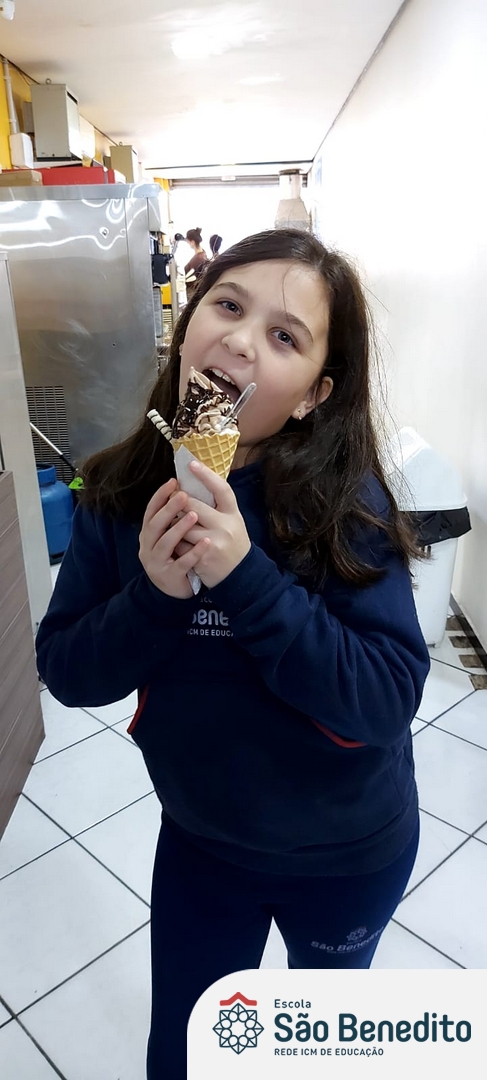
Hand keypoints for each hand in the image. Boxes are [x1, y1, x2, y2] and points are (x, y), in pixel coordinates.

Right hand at [139, 479, 209, 598]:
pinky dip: (193, 552)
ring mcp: (156, 562)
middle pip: (155, 524)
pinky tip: (206, 542)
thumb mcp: (169, 537)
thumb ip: (172, 519)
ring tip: (194, 516)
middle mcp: (148, 546)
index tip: (173, 481)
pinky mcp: (168, 576)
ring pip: (165, 543)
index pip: (151, 511)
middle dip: (169, 509)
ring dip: (179, 528)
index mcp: (148, 534)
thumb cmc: (174, 557)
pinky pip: (181, 563)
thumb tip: (185, 489)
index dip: (160, 496)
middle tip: (183, 495)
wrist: (172, 591)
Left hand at [181, 461, 250, 588]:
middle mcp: (226, 526)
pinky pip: (180, 545)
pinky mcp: (203, 557)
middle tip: (172, 498)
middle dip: (180, 502)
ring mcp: (214, 542)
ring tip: (174, 525)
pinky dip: (176, 543)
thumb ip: (217, 507)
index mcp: (233, 514)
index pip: (221, 489)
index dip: (206, 475)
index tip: (191, 464)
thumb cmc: (232, 544)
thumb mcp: (232, 522)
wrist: (240, 576)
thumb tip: (192, 486)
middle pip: (194, 506)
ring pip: (183, 526)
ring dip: (175, 525)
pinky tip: (178, 545)